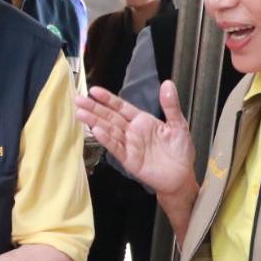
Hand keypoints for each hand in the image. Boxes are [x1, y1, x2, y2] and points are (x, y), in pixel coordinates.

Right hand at [76, 81, 195, 204]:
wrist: (181, 177)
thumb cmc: (180, 151)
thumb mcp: (178, 124)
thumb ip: (171, 105)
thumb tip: (167, 84)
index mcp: (142, 121)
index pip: (121, 107)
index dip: (107, 99)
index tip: (94, 91)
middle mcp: (132, 131)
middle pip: (109, 117)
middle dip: (94, 108)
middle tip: (78, 99)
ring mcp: (129, 145)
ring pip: (109, 130)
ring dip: (94, 122)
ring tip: (81, 113)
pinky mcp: (129, 160)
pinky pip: (116, 147)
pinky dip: (106, 139)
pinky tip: (96, 131)